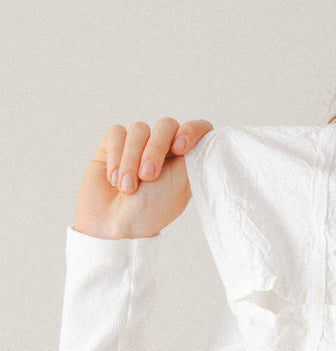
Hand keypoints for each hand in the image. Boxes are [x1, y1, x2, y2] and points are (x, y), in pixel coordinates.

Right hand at [73, 118, 213, 238]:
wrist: (113, 226)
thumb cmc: (149, 211)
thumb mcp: (179, 186)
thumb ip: (192, 158)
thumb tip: (207, 138)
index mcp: (184, 159)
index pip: (198, 129)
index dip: (192, 130)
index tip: (180, 148)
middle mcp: (163, 148)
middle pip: (167, 124)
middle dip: (156, 149)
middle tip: (148, 176)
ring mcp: (138, 144)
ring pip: (139, 129)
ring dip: (131, 159)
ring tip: (127, 188)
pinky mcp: (113, 144)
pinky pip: (117, 133)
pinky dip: (115, 156)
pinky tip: (114, 179)